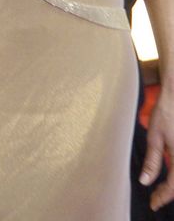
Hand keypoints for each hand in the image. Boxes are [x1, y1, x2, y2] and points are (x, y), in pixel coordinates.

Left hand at [140, 86, 173, 209]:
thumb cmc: (166, 113)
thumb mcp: (155, 136)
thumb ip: (153, 161)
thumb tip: (145, 181)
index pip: (173, 187)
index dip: (163, 197)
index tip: (153, 203)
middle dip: (169, 193)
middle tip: (156, 198)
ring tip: (161, 190)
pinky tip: (170, 176)